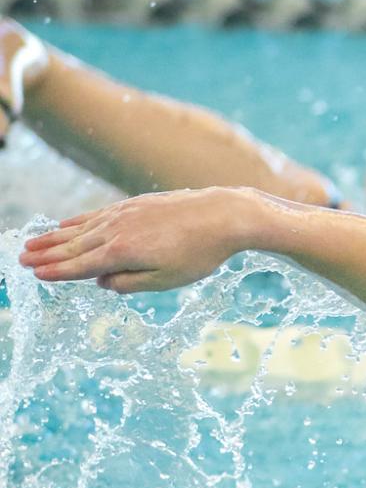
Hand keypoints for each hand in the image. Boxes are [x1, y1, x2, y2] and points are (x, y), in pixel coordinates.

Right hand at [20, 188, 261, 292]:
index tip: (34, 275)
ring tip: (32, 244)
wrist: (223, 215)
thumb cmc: (199, 254)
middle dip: (46, 255)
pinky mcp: (133, 204)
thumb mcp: (167, 280)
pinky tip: (64, 224)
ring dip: (54, 238)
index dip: (56, 272)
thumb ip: (129, 283)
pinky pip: (96, 215)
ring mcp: (122, 214)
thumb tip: (100, 282)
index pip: (80, 266)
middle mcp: (115, 231)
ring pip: (80, 229)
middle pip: (73, 246)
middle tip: (21, 260)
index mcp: (121, 254)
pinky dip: (77, 221)